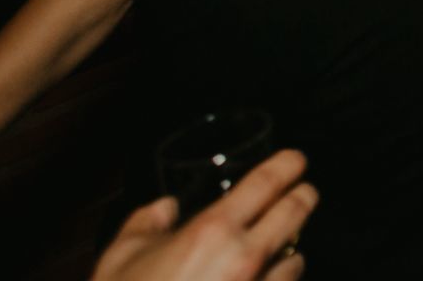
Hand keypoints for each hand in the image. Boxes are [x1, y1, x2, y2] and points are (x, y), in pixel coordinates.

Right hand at [92, 149, 315, 280]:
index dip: (287, 165)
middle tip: (301, 193)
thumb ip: (145, 222)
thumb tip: (165, 206)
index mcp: (212, 232)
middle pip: (296, 212)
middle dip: (302, 198)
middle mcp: (245, 259)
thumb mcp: (120, 258)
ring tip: (279, 253)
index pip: (266, 182)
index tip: (296, 160)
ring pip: (297, 261)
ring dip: (290, 254)